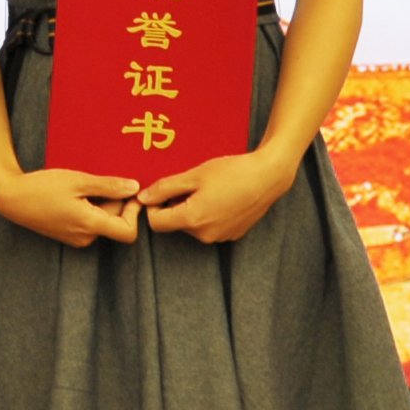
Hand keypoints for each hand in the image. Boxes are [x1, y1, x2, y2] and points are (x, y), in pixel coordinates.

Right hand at [0, 167, 142, 247]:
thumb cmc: (42, 187)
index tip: (131, 193)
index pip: (128, 232)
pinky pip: (89, 223)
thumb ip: (108, 186)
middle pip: (115, 223)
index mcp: (89, 225)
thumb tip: (134, 188)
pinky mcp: (68, 235)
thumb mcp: (78, 181)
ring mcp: (76, 238)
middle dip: (115, 202)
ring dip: (101, 204)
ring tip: (84, 185)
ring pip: (102, 221)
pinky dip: (90, 208)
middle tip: (101, 180)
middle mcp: (85, 237)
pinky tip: (75, 194)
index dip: (134, 213)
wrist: (11, 198)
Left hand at [139, 149, 294, 243]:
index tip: (161, 191)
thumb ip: (165, 188)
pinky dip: (209, 214)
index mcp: (192, 220)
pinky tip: (222, 197)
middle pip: (175, 223)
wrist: (268, 177)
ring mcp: (221, 237)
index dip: (153, 206)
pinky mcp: (233, 235)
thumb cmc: (231, 172)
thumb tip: (142, 198)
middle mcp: (205, 235)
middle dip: (175, 205)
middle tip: (190, 184)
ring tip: (209, 189)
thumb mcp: (194, 175)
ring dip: (193, 209)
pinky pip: (210, 227)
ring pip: (193, 225)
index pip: (156, 223)